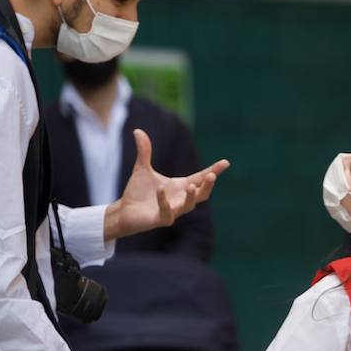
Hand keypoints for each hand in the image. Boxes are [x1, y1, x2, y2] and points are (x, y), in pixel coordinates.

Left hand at [104, 129, 229, 240]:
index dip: (214, 170)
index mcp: (180, 186)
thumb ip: (145, 151)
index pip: (200, 178)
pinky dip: (164, 201)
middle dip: (208, 185)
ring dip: (191, 197)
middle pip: (202, 194)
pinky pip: (166, 212)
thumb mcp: (142, 168)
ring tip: (191, 186)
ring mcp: (173, 211)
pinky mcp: (161, 219)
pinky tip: (159, 190)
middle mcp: (180, 199)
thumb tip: (137, 131)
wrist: (124, 211)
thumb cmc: (138, 192)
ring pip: (189, 205)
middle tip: (212, 175)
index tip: (226, 162)